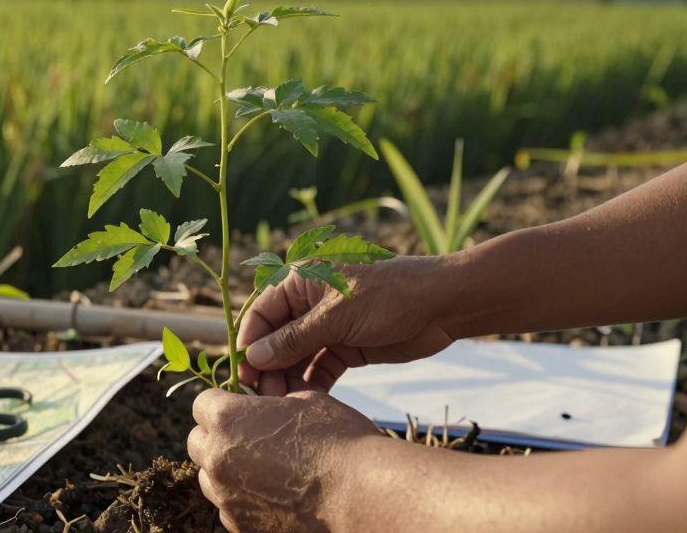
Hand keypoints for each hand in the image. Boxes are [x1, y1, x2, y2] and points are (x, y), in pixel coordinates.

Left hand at [187, 388, 383, 531]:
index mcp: (227, 420)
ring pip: (210, 478)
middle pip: (198, 442)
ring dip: (227, 469)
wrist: (362, 497)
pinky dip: (243, 499)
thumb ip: (273, 400)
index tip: (244, 407)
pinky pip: (229, 508)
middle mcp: (217, 459)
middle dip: (219, 436)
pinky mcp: (241, 528)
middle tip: (252, 436)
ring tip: (265, 468)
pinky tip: (275, 495)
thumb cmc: (339, 441)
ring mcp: (227, 498)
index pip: (202, 403)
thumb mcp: (307, 401)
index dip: (224, 402)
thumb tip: (265, 399)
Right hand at [239, 255, 456, 394]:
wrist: (443, 305)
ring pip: (296, 356)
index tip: (244, 375)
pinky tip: (307, 402)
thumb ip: (294, 338)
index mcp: (301, 281)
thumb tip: (254, 357)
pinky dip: (312, 384)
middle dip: (268, 367)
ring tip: (285, 405)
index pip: (261, 314)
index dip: (250, 344)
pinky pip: (320, 367)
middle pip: (276, 338)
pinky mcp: (347, 346)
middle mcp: (310, 302)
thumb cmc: (389, 296)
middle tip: (266, 399)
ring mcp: (329, 326)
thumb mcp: (337, 316)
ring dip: (289, 379)